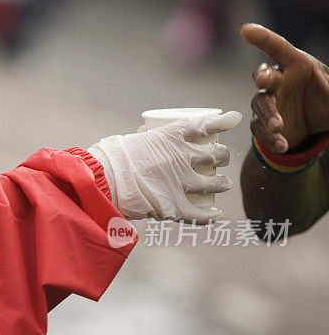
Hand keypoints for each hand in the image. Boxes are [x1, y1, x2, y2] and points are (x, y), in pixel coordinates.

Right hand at [88, 112, 241, 222]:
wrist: (100, 181)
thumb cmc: (109, 158)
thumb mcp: (130, 138)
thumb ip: (142, 137)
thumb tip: (145, 132)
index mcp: (171, 136)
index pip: (206, 125)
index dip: (224, 122)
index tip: (234, 119)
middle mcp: (182, 157)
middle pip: (215, 154)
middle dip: (222, 156)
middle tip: (220, 158)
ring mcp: (182, 183)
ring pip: (214, 183)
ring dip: (222, 183)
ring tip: (223, 184)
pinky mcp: (175, 207)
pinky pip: (200, 213)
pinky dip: (210, 215)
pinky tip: (216, 215)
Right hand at [241, 23, 328, 152]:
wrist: (315, 126)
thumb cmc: (325, 100)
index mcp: (297, 65)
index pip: (277, 47)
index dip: (262, 38)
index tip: (246, 30)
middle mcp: (279, 80)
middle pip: (264, 75)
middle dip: (262, 77)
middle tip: (264, 83)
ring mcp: (269, 101)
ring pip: (260, 104)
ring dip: (268, 115)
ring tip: (279, 127)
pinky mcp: (262, 122)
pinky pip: (259, 128)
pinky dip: (270, 137)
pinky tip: (282, 144)